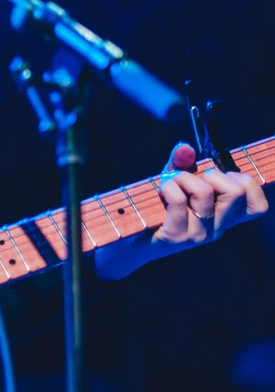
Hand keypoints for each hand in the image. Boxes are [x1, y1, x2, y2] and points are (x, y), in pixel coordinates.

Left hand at [95, 142, 267, 280]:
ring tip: (171, 184)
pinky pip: (179, 200)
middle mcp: (218, 229)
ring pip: (205, 192)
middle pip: (236, 192)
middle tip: (193, 180)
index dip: (246, 183)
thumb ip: (183, 162)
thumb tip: (185, 148)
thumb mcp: (176, 182)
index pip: (258, 207)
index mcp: (225, 218)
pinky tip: (161, 192)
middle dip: (213, 174)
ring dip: (183, 178)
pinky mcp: (178, 235)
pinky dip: (168, 187)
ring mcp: (199, 234)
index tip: (223, 177)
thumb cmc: (160, 208)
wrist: (133, 242)